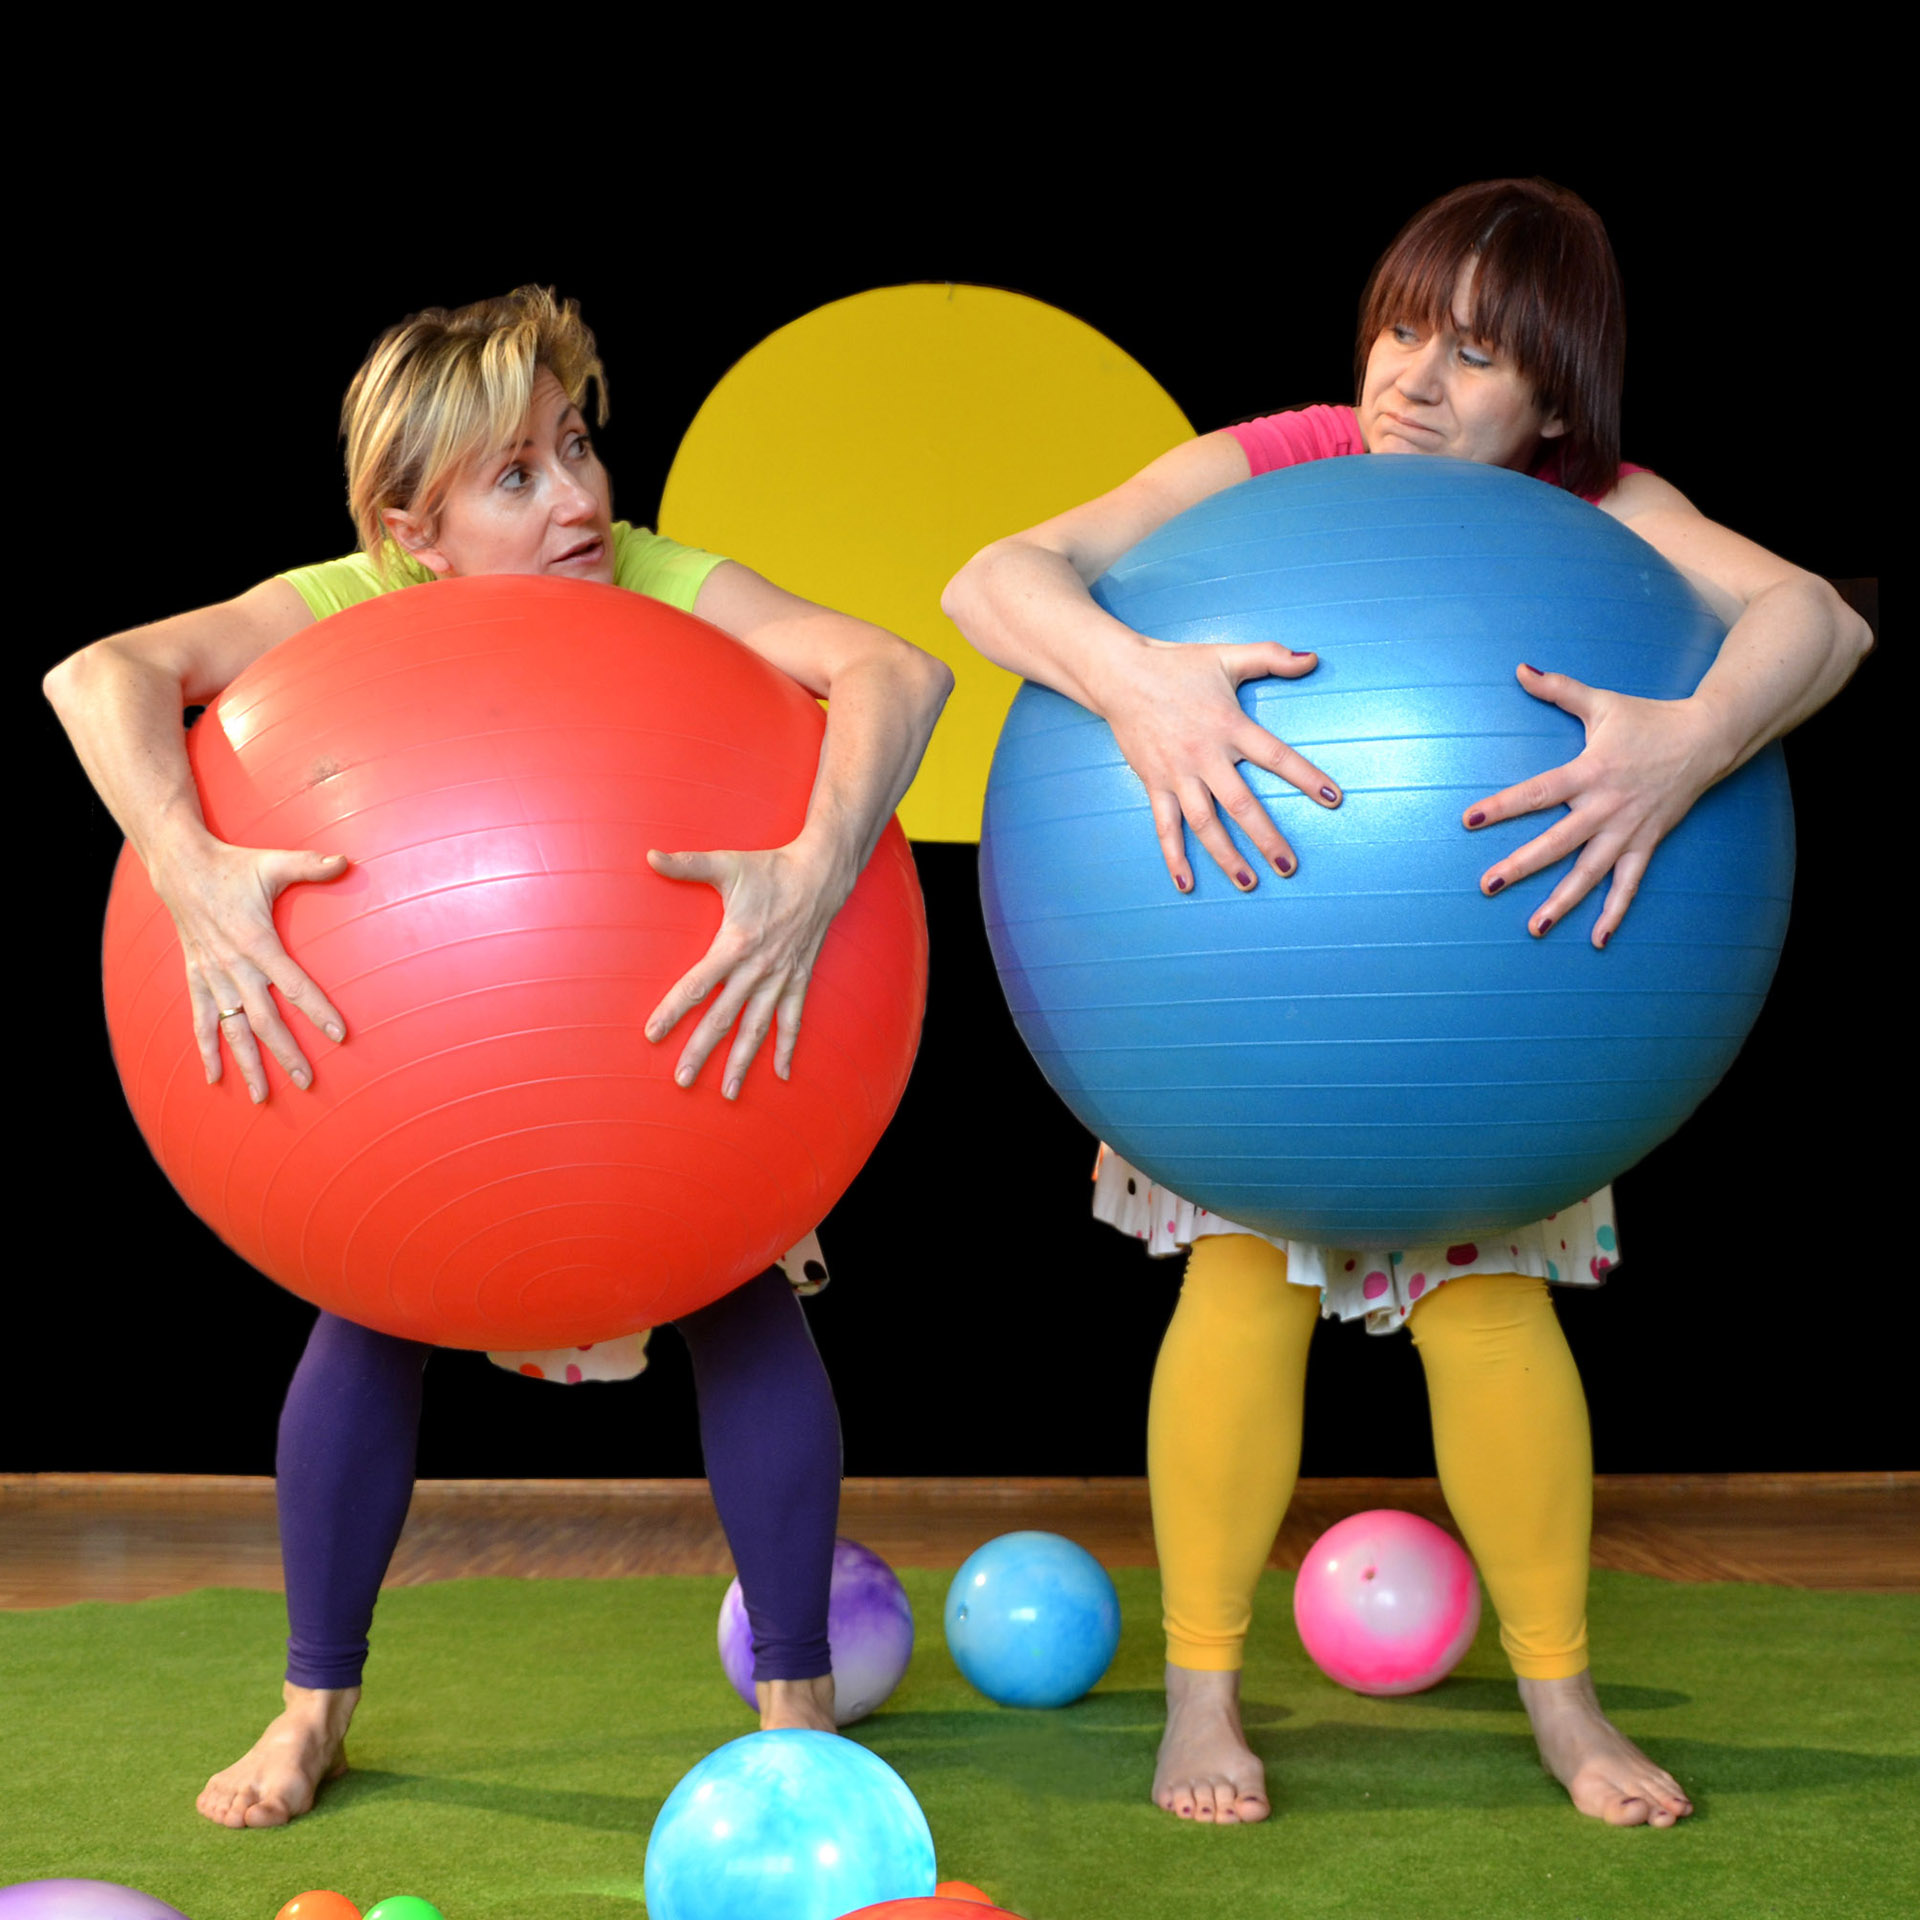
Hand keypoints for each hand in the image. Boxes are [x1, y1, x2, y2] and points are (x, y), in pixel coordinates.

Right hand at [148, 832, 349, 1100]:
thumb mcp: (273, 862)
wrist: (180, 868)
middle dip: (286, 1053)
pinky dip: (207, 1050)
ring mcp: (212, 976)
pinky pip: (201, 1021)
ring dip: (247, 1064)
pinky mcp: (196, 978)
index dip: (317, 1010)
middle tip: (307, 1082)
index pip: (294, 984)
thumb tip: (347, 861)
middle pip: (264, 1019)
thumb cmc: (234, 866)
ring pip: (232, 1029)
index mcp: (257, 941)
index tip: (339, 1035)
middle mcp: (234, 966)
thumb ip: (310, 865)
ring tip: (261, 1097)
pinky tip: (215, 1078)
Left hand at [642, 845, 845, 1098]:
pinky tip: (782, 1075)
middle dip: (702, 1050)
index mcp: (736, 944)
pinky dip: (788, 1047)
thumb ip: (686, 864)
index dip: (673, 1011)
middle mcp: (759, 968)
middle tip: (681, 1080)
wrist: (822, 874)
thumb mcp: (727, 864)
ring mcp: (781, 978)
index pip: (698, 985)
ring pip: (758, 1028)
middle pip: (724, 1017)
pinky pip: (793, 1020)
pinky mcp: (799, 979)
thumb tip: (649, 855)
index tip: (652, 1034)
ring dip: (743, 1062)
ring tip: (728, 1093)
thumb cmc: (770, 869)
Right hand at [1100, 640, 1342, 890]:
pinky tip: (1186, 883)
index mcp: (1230, 726)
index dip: (1306, 778)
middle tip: (1289, 867)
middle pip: (1241, 805)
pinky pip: (1165, 826)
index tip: (1332, 799)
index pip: (1276, 757)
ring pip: (1204, 824)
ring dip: (1226, 857)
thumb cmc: (1177, 666)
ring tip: (1248, 883)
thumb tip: (1314, 659)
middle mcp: (1205, 755)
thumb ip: (1274, 657)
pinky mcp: (1154, 783)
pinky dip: (1174, 856)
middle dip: (1266, 838)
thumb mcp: (1228, 656)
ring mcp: (1177, 774)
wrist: (1121, 675)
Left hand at [1464, 663, 1727, 946]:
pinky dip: (1614, 912)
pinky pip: (1629, 884)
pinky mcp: (1647, 843)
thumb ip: (1558, 688)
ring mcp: (1628, 830)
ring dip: (1563, 902)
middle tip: (1488, 885)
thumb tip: (1520, 668)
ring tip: (1533, 928)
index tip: (1469, 820)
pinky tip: (1596, 940)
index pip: (1537, 792)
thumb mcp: (1601, 702)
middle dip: (1521, 865)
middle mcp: (1606, 807)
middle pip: (1557, 842)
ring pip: (1590, 873)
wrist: (1708, 738)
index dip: (1503, 806)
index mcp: (1589, 772)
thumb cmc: (1647, 720)